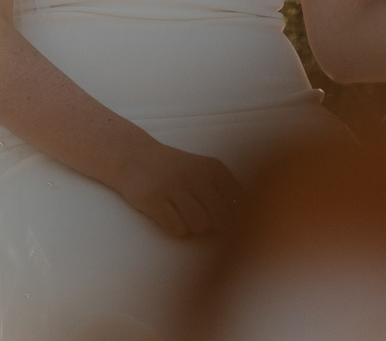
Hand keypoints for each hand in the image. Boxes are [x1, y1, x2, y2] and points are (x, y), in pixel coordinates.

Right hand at [111, 140, 246, 237]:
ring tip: (184, 216)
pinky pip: (177, 229)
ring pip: (201, 226)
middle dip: (216, 226)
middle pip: (222, 219)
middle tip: (204, 221)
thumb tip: (251, 219)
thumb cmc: (176, 170)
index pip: (240, 203)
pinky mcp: (154, 199)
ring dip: (194, 227)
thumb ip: (227, 191)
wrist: (135, 156)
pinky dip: (176, 229)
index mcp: (214, 169)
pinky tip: (170, 217)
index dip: (239, 219)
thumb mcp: (205, 171)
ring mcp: (175, 187)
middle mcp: (196, 176)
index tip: (233, 225)